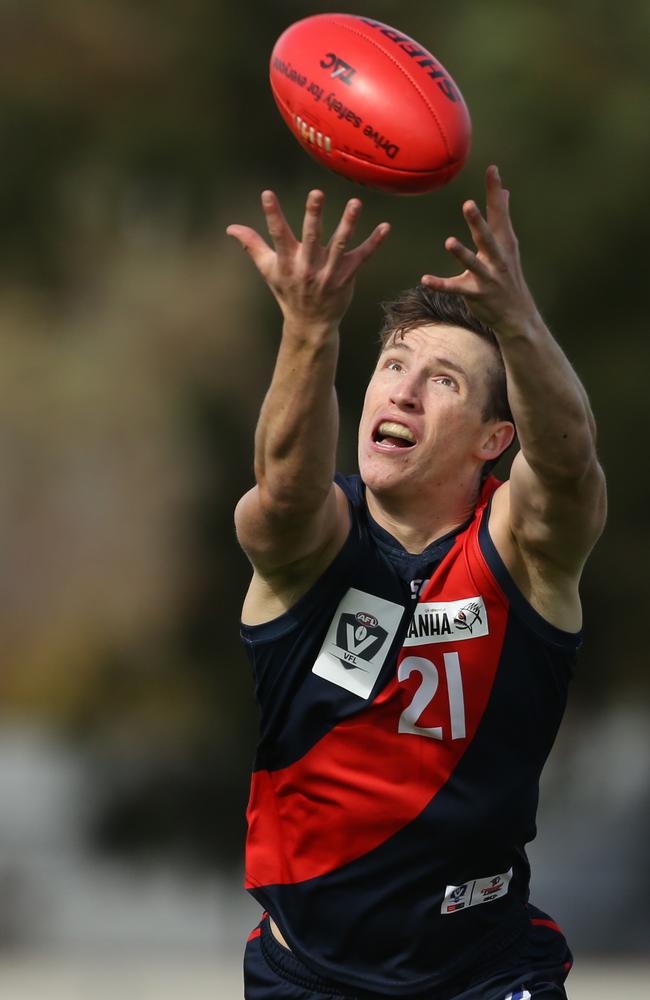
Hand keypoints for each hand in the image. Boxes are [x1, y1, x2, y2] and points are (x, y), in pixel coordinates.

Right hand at [226, 190, 389, 330]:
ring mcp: (329, 272)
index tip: (267, 194)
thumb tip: (231, 227)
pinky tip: (385, 227)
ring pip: (340, 245)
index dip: (272, 215)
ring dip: (348, 224)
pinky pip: (363, 257)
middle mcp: (308, 267)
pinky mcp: (347, 276)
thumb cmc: (287, 292)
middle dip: (313, 216)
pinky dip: (374, 243)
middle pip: (311, 237)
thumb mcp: (268, 270)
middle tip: (316, 194)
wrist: (310, 324)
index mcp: (287, 263)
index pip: (278, 235)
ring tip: (355, 204)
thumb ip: (253, 245)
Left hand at [421, 165, 538, 336]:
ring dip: (461, 253)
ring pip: (473, 263)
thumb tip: (505, 191)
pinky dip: (440, 285)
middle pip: (487, 236)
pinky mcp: (477, 294)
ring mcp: (488, 277)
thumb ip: (503, 217)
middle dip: (478, 221)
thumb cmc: (508, 275)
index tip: (492, 169)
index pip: (499, 213)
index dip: (495, 192)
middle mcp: (498, 258)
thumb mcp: (508, 245)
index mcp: (504, 242)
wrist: (517, 314)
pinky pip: (455, 289)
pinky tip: (424, 280)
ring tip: (449, 242)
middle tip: (468, 204)